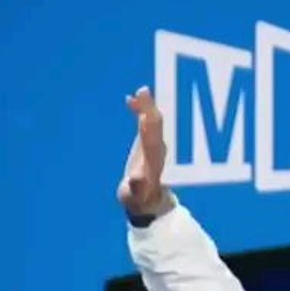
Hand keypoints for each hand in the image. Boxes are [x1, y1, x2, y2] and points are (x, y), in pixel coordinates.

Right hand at [117, 87, 167, 215]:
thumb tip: (136, 179)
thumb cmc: (140, 198)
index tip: (145, 113)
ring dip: (147, 106)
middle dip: (150, 109)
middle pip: (156, 126)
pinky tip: (130, 99)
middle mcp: (158, 150)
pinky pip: (146, 122)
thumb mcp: (135, 196)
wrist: (148, 199)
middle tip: (144, 92)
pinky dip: (140, 110)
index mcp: (155, 161)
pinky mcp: (149, 141)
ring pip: (153, 121)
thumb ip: (136, 188)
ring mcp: (155, 144)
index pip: (153, 140)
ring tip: (140, 91)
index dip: (149, 126)